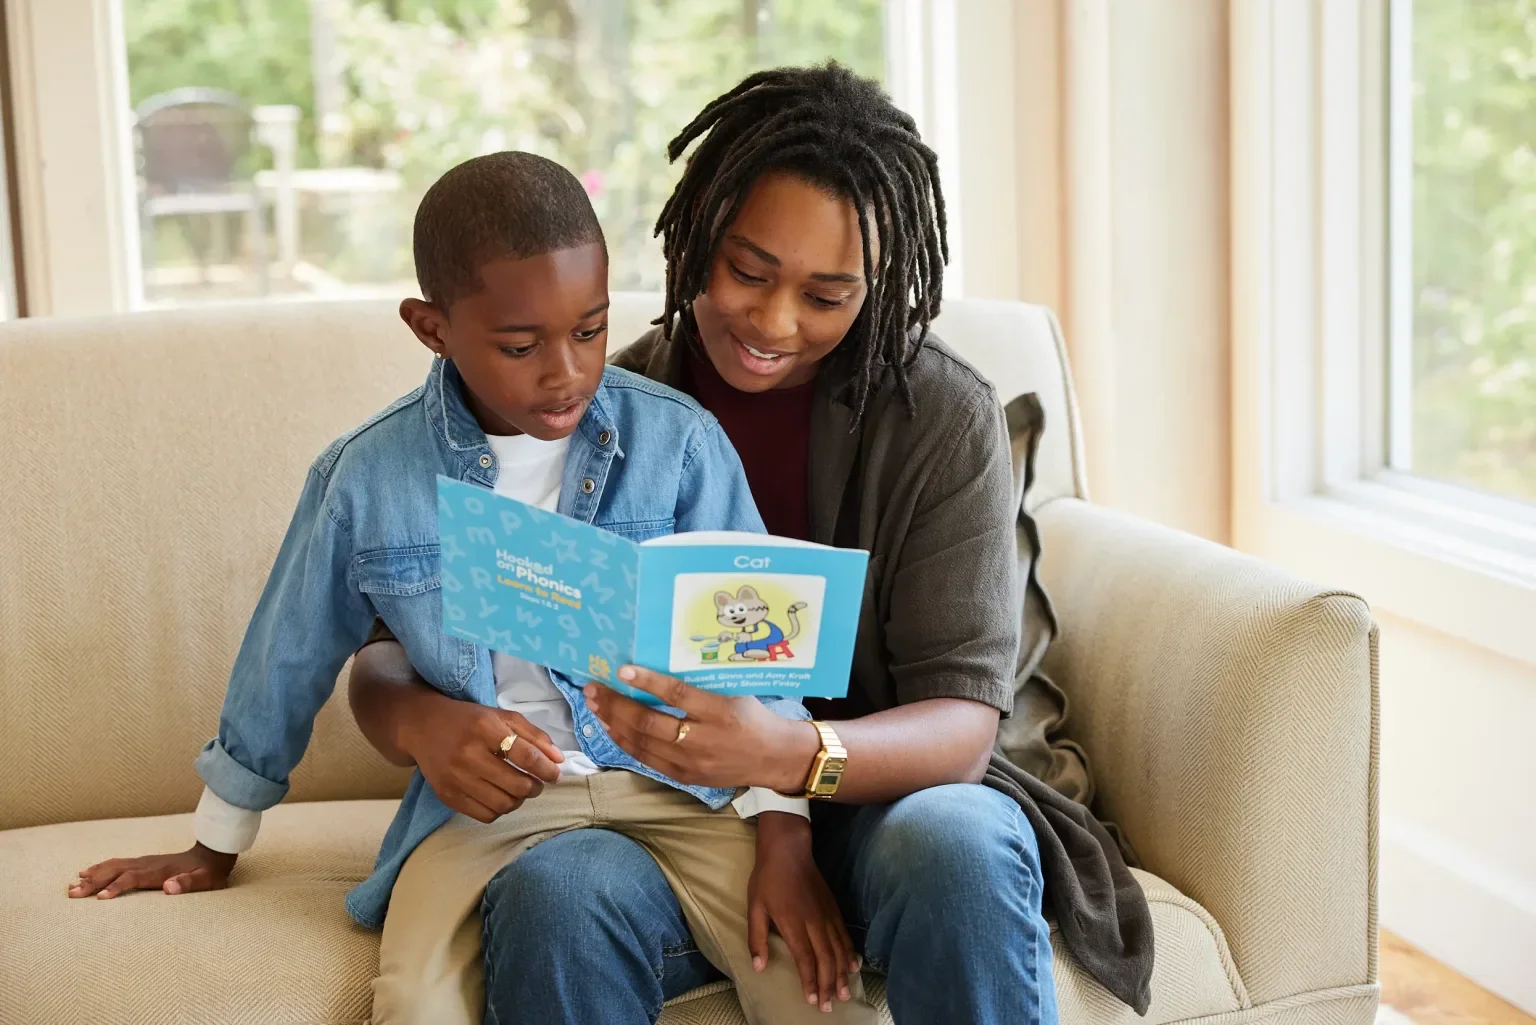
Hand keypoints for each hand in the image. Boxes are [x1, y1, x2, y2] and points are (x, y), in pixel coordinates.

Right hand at [68, 843, 236, 898]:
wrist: (213, 854)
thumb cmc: (209, 872)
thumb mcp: (205, 881)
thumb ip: (188, 883)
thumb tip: (169, 887)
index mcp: (159, 871)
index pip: (132, 878)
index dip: (116, 887)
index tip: (99, 899)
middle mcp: (148, 864)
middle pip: (116, 871)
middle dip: (94, 882)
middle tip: (72, 894)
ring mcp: (145, 861)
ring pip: (114, 866)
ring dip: (93, 874)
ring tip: (73, 883)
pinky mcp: (144, 862)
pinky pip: (118, 863)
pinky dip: (101, 867)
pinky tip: (90, 871)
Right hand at [402, 699, 565, 822]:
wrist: (422, 727)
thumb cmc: (468, 720)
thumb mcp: (502, 716)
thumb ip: (533, 735)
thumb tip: (558, 760)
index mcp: (485, 728)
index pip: (526, 756)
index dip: (547, 769)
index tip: (555, 774)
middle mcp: (468, 754)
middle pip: (516, 785)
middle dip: (535, 787)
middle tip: (537, 783)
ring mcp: (456, 778)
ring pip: (503, 804)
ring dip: (519, 800)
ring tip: (519, 790)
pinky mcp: (447, 796)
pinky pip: (484, 815)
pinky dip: (499, 810)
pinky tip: (500, 796)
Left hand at [583, 666, 818, 791]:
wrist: (774, 757)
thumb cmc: (753, 716)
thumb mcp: (735, 692)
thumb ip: (701, 684)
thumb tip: (660, 666)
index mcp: (719, 712)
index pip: (677, 695)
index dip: (648, 682)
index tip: (622, 669)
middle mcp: (702, 740)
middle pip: (649, 723)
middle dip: (615, 705)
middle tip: (593, 689)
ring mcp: (691, 762)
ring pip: (642, 744)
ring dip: (614, 724)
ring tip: (594, 707)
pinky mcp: (685, 777)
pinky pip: (647, 759)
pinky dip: (626, 743)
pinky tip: (612, 729)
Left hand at [749, 813, 859, 1012]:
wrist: (788, 849)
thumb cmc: (768, 879)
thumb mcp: (754, 908)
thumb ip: (756, 939)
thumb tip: (758, 967)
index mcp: (793, 923)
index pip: (805, 959)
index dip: (811, 981)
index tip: (813, 1000)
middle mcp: (814, 922)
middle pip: (826, 959)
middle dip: (829, 985)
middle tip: (829, 1006)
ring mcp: (827, 915)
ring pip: (839, 949)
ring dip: (842, 973)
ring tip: (845, 994)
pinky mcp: (834, 908)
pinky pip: (845, 935)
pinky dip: (850, 952)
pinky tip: (853, 965)